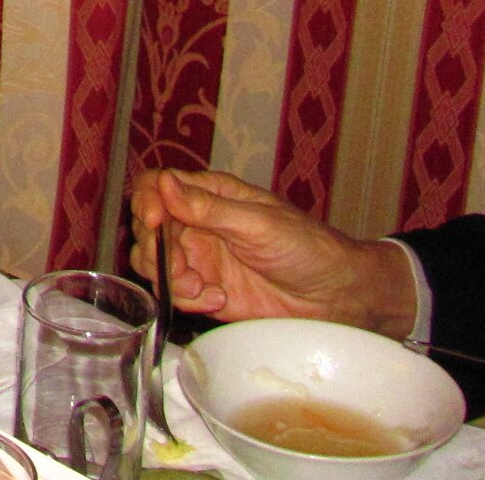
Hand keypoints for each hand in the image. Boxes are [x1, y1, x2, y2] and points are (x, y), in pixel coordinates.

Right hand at [128, 168, 418, 335]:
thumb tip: (164, 184)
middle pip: (148, 228)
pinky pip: (175, 293)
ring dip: (169, 278)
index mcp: (210, 195)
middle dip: (157, 249)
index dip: (147, 201)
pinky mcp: (206, 292)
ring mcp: (201, 260)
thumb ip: (208, 209)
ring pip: (154, 262)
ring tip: (202, 290)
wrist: (337, 299)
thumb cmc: (307, 248)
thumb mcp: (258, 224)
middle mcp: (199, 225)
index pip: (158, 186)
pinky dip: (187, 299)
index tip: (153, 222)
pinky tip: (216, 301)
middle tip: (183, 268)